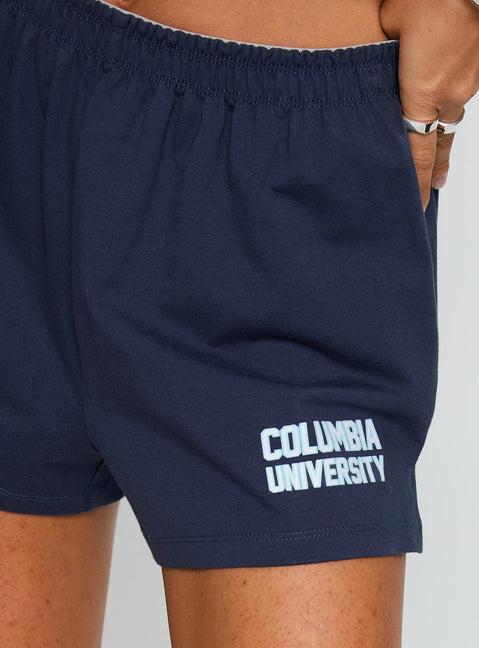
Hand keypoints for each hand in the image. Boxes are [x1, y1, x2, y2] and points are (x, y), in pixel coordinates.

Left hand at [380, 0, 478, 208]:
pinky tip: (443, 106)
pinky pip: (461, 94)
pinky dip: (450, 103)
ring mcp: (467, 81)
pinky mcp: (478, 67)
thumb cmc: (408, 8)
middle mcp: (450, 94)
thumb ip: (384, 84)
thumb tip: (382, 103)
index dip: (418, 182)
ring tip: (439, 162)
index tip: (419, 204)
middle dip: (434, 168)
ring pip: (451, 117)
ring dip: (441, 133)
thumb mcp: (384, 51)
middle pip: (440, 142)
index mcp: (423, 96)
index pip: (419, 152)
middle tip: (433, 191)